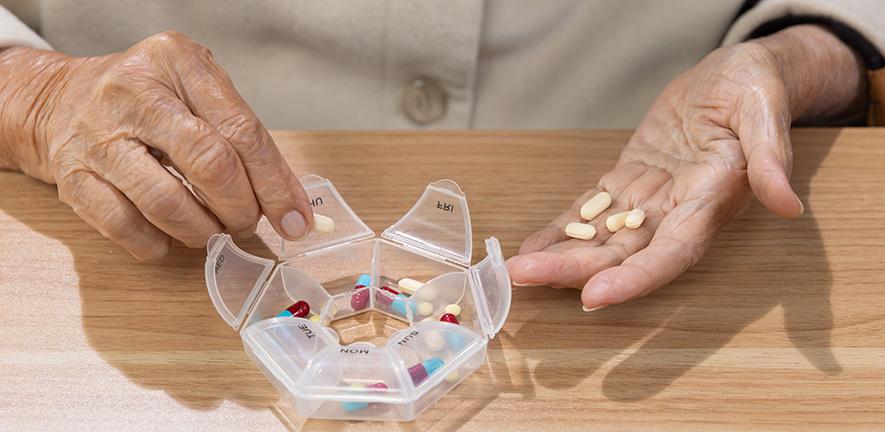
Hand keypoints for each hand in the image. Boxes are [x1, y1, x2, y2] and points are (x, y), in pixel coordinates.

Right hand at [0, 31, 312, 260]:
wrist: (63, 101)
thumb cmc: (152, 100)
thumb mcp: (201, 94)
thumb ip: (246, 141)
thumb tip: (291, 208)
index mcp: (177, 63)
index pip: (241, 131)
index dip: (275, 184)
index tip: (294, 220)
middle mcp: (134, 94)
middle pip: (209, 163)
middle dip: (241, 208)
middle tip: (247, 223)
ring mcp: (98, 137)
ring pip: (166, 202)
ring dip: (203, 231)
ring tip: (213, 230)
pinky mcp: (73, 178)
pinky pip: (125, 226)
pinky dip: (158, 244)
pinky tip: (170, 237)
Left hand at [507, 25, 866, 308]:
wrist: (734, 75)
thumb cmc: (755, 87)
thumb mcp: (765, 108)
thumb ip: (770, 156)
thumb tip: (786, 203)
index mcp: (713, 200)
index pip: (674, 252)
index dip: (636, 277)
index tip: (595, 295)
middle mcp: (678, 211)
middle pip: (625, 253)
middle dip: (576, 269)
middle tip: (525, 276)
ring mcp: (650, 199)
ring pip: (601, 238)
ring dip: (560, 254)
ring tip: (517, 268)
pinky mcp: (629, 181)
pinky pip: (590, 211)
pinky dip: (561, 228)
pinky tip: (532, 244)